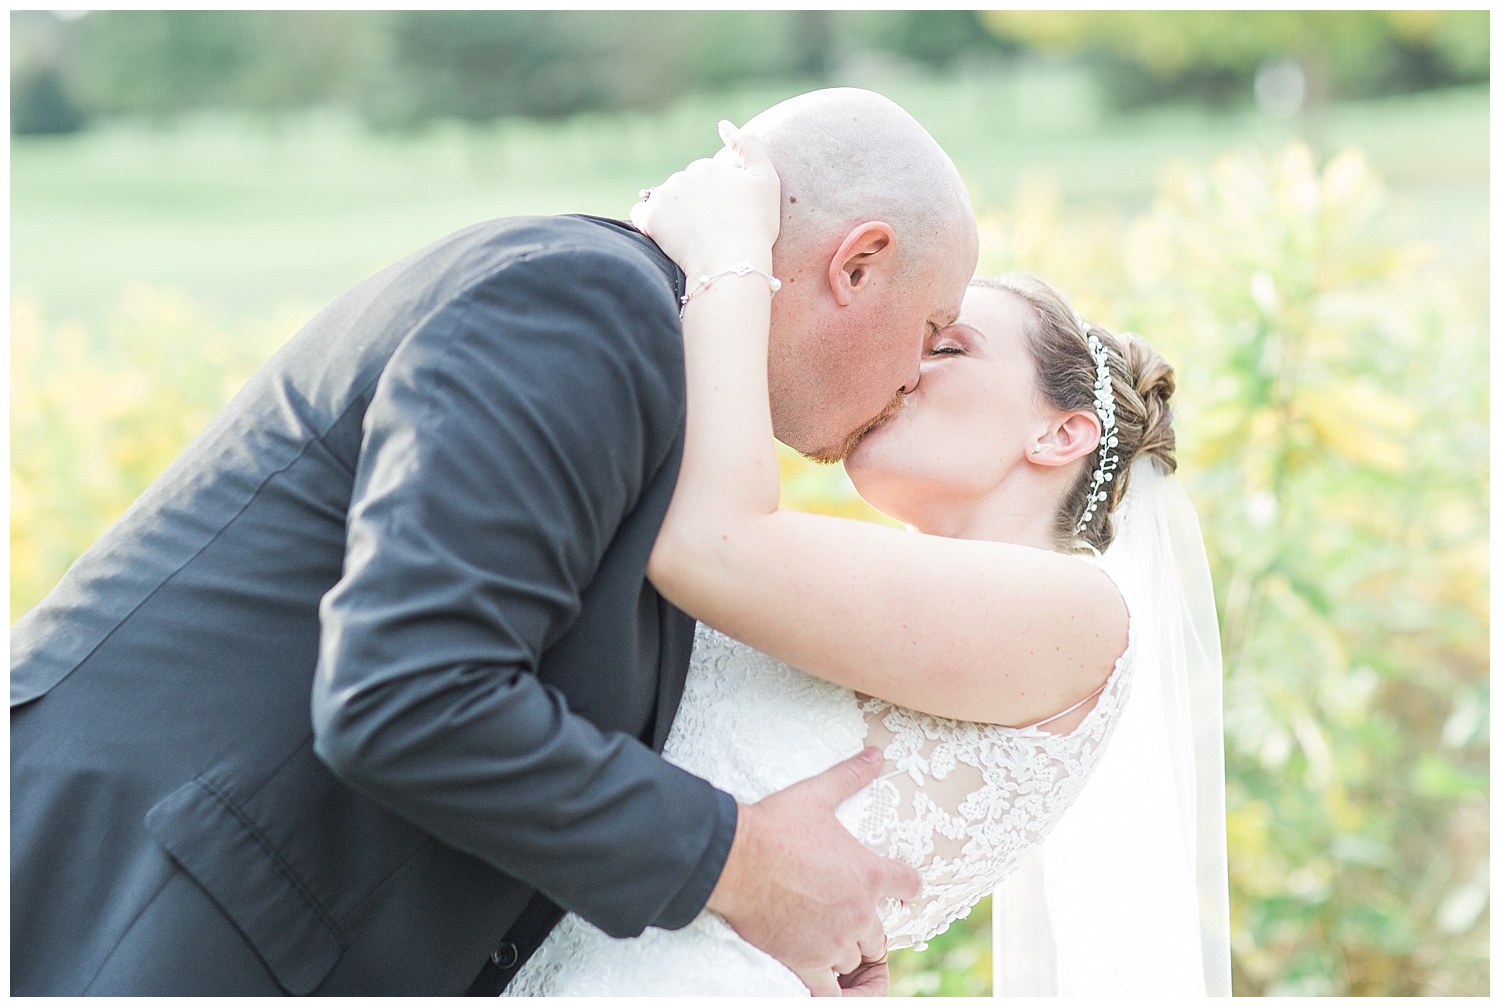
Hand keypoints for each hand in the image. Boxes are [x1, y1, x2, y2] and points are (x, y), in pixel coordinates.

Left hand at [629, 120, 780, 279]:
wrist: (733, 263)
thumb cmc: (754, 226)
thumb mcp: (767, 181)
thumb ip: (749, 146)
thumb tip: (723, 125)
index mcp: (709, 167)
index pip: (707, 178)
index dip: (717, 198)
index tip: (726, 218)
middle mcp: (684, 175)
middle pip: (685, 188)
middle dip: (694, 204)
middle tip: (710, 231)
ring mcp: (665, 196)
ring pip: (665, 200)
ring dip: (673, 214)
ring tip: (691, 238)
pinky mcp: (650, 219)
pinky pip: (641, 216)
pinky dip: (650, 225)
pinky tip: (667, 239)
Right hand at [705, 747, 920, 997]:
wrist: (734, 859)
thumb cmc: (775, 826)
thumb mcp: (816, 795)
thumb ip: (850, 776)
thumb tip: (876, 754)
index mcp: (869, 874)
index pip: (909, 885)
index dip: (907, 886)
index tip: (903, 888)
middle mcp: (859, 912)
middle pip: (881, 935)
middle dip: (868, 928)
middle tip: (847, 916)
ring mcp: (834, 940)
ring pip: (855, 958)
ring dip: (845, 951)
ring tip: (826, 939)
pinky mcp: (806, 961)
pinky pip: (831, 990)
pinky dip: (830, 986)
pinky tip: (819, 973)